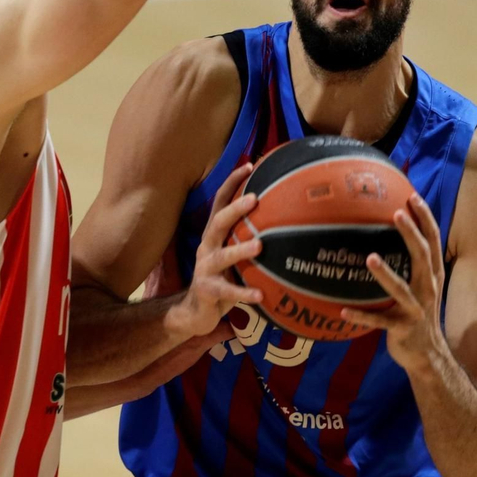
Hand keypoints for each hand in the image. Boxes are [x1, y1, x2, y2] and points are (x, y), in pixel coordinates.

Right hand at [163, 163, 262, 338]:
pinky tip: (260, 295)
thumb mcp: (232, 254)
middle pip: (218, 222)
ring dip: (240, 250)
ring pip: (222, 256)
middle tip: (255, 198)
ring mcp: (205, 268)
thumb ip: (248, 237)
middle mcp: (207, 246)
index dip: (232, 182)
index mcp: (214, 234)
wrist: (194, 311)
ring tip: (259, 246)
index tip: (250, 165)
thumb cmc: (222, 277)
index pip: (220, 202)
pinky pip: (227, 292)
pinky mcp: (207, 291)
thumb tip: (282, 218)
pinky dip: (243, 293)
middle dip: (235, 209)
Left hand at [341, 194, 448, 375]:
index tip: (413, 196)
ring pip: (401, 290)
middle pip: (422, 257)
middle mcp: (428, 289)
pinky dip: (362, 316)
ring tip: (370, 258)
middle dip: (410, 234)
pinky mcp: (402, 329)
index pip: (434, 241)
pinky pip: (379, 322)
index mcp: (433, 275)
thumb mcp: (423, 285)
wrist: (429, 355)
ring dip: (385, 275)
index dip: (425, 218)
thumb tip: (392, 230)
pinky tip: (343, 311)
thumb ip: (413, 262)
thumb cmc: (418, 313)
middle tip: (396, 213)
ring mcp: (415, 310)